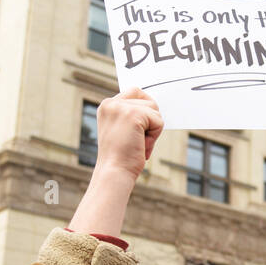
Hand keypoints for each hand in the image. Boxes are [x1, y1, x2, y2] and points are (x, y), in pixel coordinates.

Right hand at [68, 87, 163, 236]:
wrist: (114, 172)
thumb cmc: (120, 157)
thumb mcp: (123, 130)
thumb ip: (132, 115)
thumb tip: (154, 105)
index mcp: (107, 106)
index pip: (135, 92)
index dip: (145, 109)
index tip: (138, 129)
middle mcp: (111, 103)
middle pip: (148, 100)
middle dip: (150, 121)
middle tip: (137, 139)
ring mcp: (121, 108)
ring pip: (155, 111)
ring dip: (152, 131)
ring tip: (137, 144)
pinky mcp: (133, 115)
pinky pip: (158, 121)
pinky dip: (154, 136)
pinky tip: (141, 146)